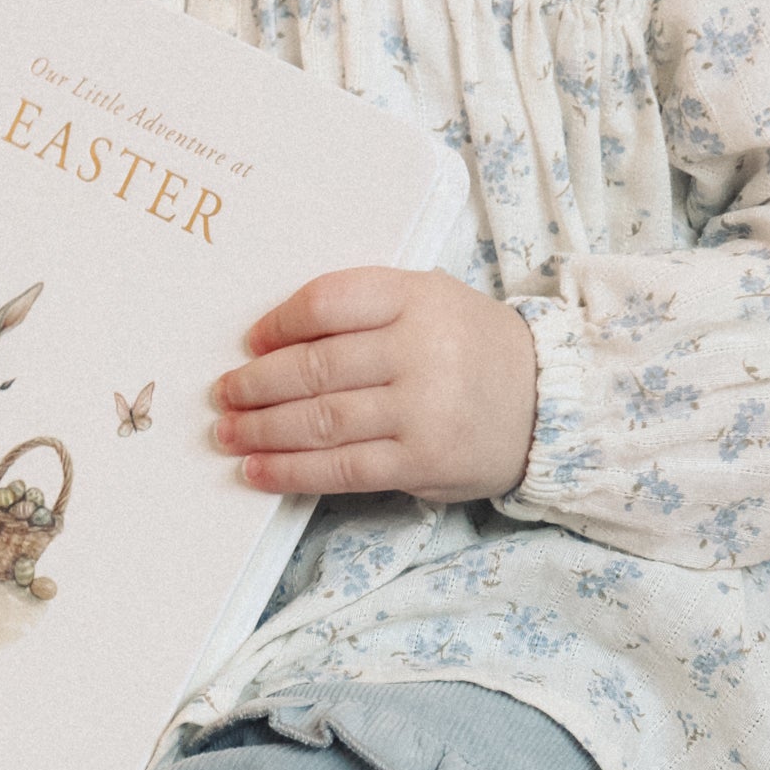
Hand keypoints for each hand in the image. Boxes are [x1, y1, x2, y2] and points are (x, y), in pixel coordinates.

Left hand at [212, 268, 537, 501]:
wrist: (546, 405)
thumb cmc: (473, 350)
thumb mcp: (432, 302)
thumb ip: (368, 311)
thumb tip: (278, 341)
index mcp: (418, 297)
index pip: (329, 302)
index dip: (280, 324)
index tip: (251, 341)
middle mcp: (421, 350)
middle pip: (316, 368)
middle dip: (257, 384)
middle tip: (224, 394)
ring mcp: (422, 409)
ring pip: (321, 420)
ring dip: (263, 430)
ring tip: (228, 433)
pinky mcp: (422, 462)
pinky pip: (342, 468)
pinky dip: (291, 472)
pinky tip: (257, 471)